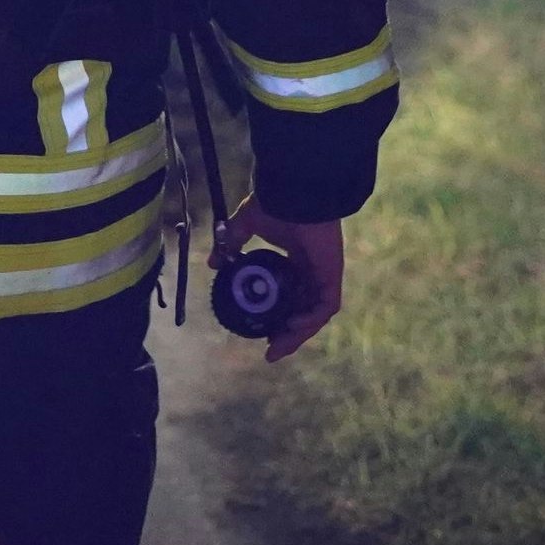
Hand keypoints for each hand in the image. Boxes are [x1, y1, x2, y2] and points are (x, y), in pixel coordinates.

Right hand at [217, 200, 343, 362]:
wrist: (295, 193)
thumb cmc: (274, 204)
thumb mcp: (245, 225)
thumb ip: (231, 242)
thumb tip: (212, 261)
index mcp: (296, 260)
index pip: (290, 296)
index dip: (277, 315)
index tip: (261, 330)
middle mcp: (312, 271)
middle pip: (302, 312)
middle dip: (287, 334)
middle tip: (269, 350)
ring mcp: (324, 274)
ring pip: (314, 314)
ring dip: (298, 334)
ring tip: (277, 348)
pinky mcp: (331, 275)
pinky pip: (325, 306)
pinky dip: (310, 319)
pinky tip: (292, 326)